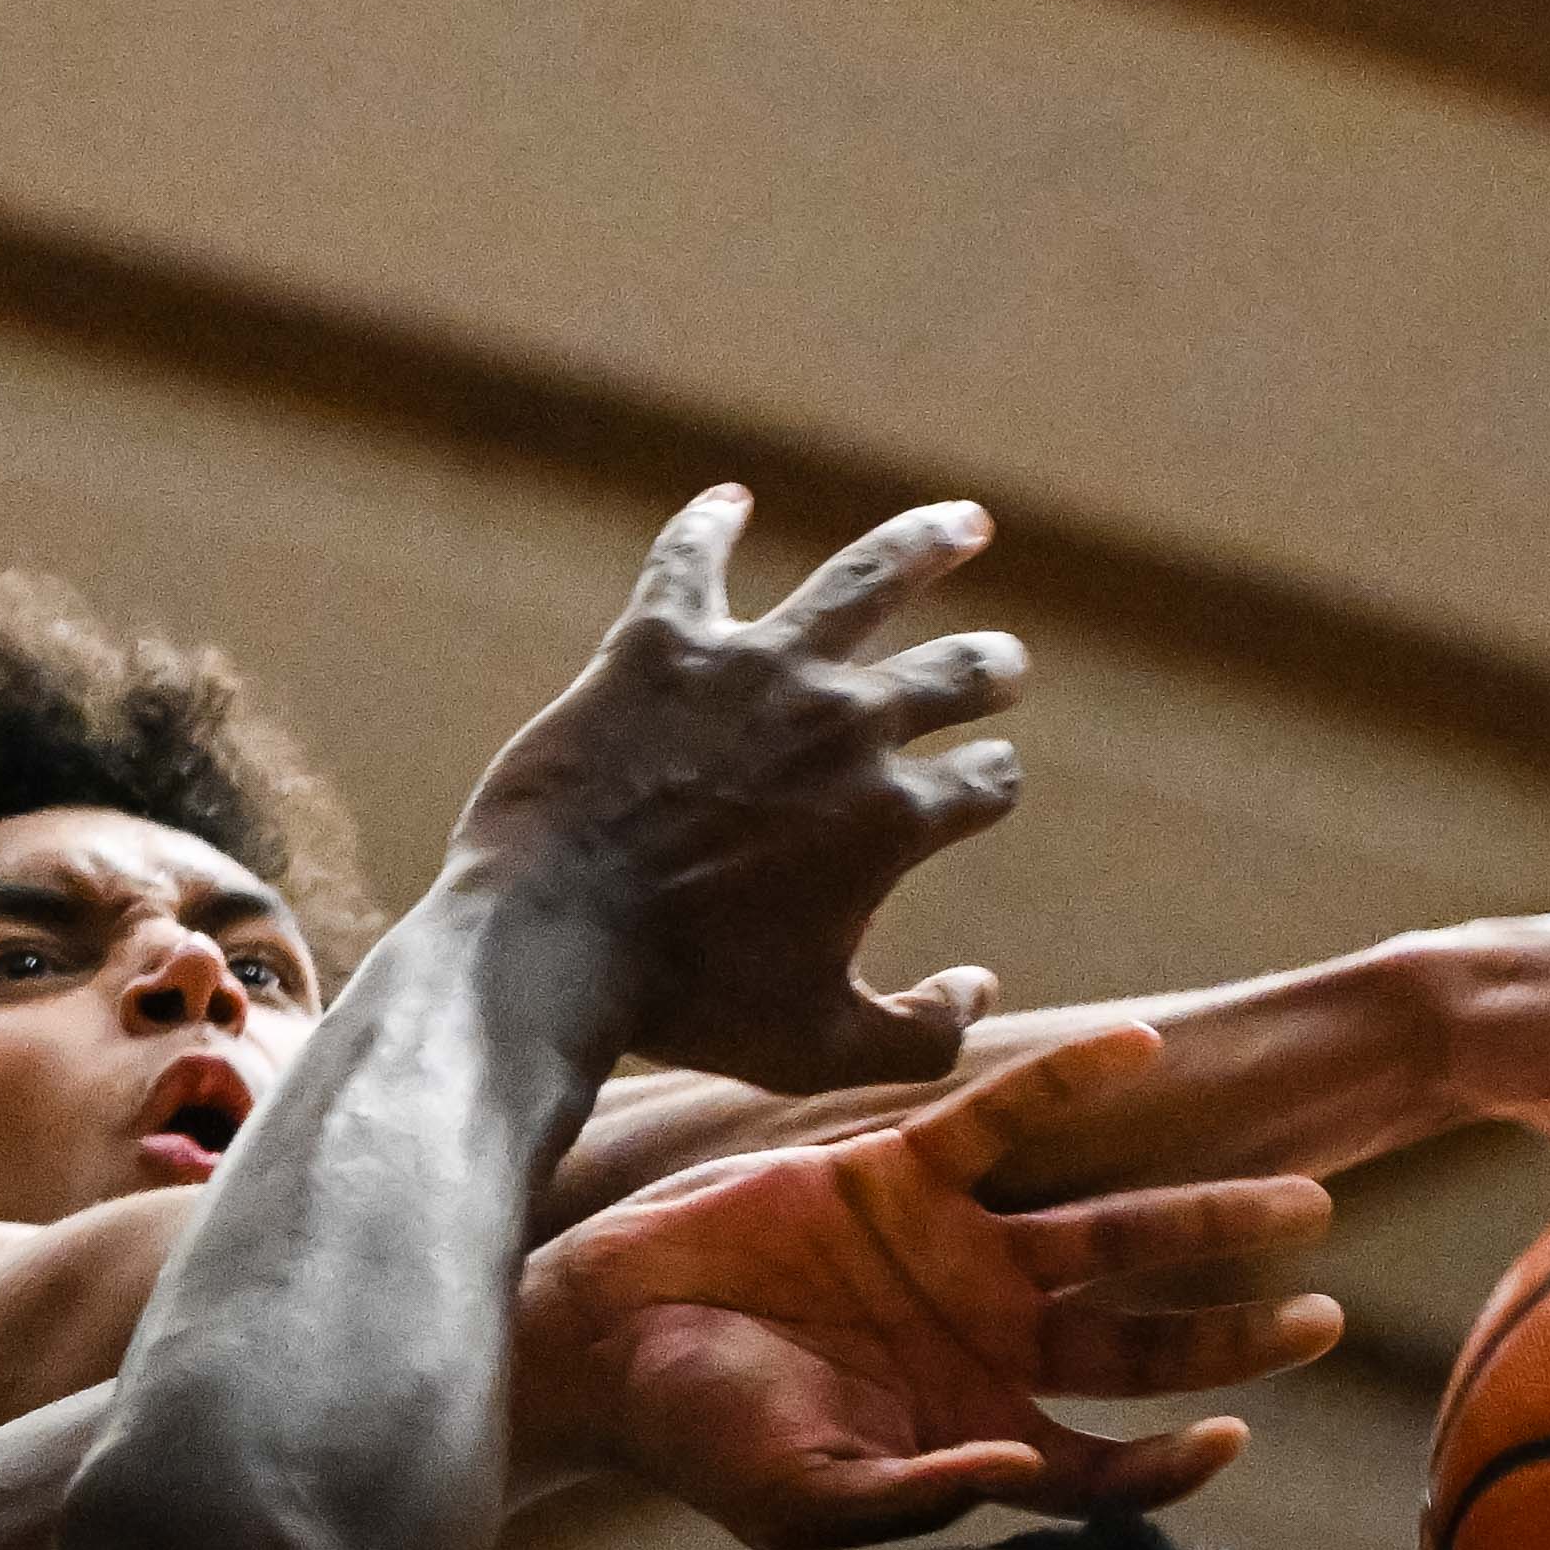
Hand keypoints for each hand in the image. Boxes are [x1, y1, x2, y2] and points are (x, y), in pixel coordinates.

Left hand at [444, 489, 1025, 1094]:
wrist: (552, 945)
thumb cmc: (688, 1006)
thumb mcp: (821, 1049)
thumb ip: (924, 1034)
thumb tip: (983, 988)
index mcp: (891, 817)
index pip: (987, 780)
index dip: (990, 785)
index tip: (979, 787)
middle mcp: (842, 724)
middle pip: (955, 670)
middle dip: (988, 666)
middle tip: (996, 664)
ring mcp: (755, 671)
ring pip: (868, 578)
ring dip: (926, 543)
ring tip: (961, 524)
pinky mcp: (660, 644)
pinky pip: (692, 560)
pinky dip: (710, 525)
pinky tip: (727, 500)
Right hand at [517, 1027, 1344, 1549]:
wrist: (600, 1337)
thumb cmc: (694, 1438)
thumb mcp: (800, 1496)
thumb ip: (916, 1490)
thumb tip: (1026, 1460)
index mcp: (971, 1429)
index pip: (1103, 1462)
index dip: (1173, 1461)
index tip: (1235, 1437)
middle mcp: (983, 1342)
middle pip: (1141, 1343)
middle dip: (1234, 1334)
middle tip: (1324, 1318)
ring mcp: (952, 1255)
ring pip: (1109, 1233)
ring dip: (1203, 1219)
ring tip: (1302, 1209)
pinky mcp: (901, 1173)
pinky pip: (1006, 1118)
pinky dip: (1072, 1081)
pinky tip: (1141, 1048)